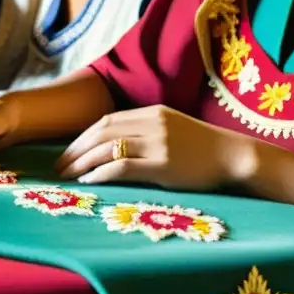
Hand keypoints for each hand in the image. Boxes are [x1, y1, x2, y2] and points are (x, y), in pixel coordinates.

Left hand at [55, 105, 254, 190]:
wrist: (234, 157)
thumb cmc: (203, 149)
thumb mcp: (172, 129)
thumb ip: (146, 132)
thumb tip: (113, 146)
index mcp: (152, 112)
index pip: (106, 120)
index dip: (83, 137)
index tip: (68, 152)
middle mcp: (152, 123)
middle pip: (101, 131)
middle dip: (76, 149)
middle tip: (59, 165)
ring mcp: (158, 143)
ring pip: (107, 147)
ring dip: (82, 162)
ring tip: (67, 175)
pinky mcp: (164, 164)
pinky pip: (123, 166)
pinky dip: (101, 173)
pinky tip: (89, 181)